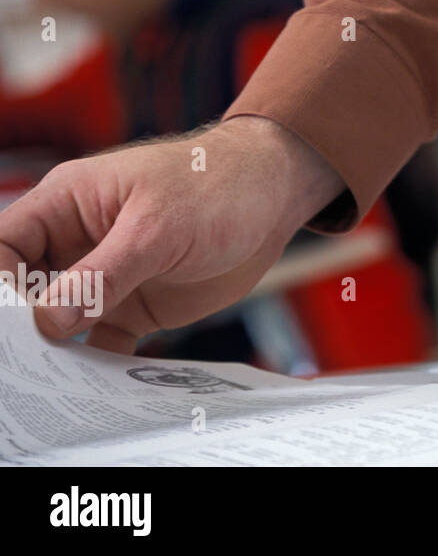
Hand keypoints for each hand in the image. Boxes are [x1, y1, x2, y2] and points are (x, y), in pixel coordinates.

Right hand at [0, 115, 344, 353]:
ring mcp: (107, 275)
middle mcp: (78, 241)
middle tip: (28, 365)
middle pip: (25, 291)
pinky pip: (103, 341)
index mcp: (67, 204)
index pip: (5, 247)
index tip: (12, 324)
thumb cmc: (218, 186)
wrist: (276, 195)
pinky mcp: (138, 303)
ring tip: (57, 383)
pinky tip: (100, 386)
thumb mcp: (156, 228)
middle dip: (22, 327)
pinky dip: (98, 364)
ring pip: (61, 321)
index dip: (0, 285)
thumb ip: (102, 275)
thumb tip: (49, 321)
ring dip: (57, 351)